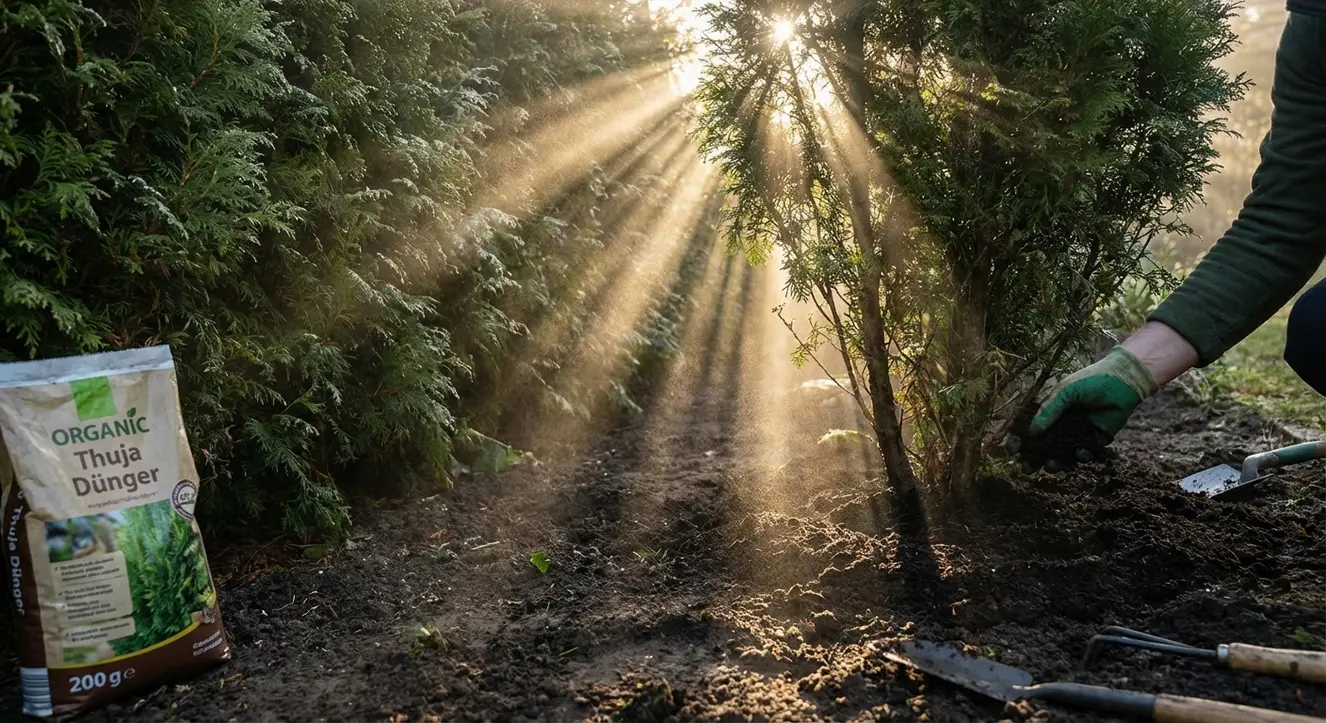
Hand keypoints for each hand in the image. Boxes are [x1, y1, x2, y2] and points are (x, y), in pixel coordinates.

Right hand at [1021, 346, 1158, 470]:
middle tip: (1027, 469)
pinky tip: (1081, 452)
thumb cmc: (1091, 381)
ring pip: (1063, 454)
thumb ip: (1049, 410)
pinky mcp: (1096, 439)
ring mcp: (1078, 433)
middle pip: (1044, 447)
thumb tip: (1032, 431)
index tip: (1012, 451)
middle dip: (1034, 459)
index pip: (1031, 429)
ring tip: (1052, 466)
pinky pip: (1085, 453)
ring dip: (1056, 462)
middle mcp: (1063, 424)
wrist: (1123, 381)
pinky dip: (1082, 456)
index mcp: (1051, 412)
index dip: (1020, 441)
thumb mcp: (1065, 391)